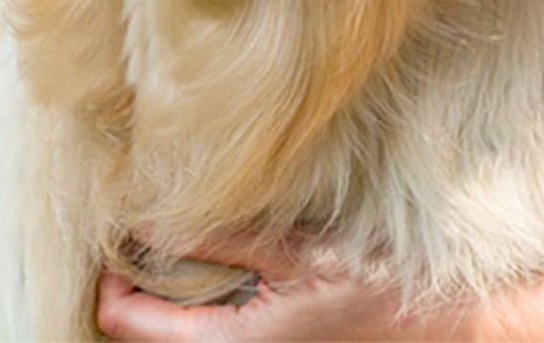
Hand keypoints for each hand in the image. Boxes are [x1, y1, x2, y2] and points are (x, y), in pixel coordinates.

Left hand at [96, 247, 484, 341]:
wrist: (433, 321)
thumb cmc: (372, 287)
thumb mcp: (298, 252)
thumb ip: (222, 240)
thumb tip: (150, 222)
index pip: (125, 322)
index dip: (110, 271)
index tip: (123, 220)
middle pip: (140, 327)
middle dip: (135, 272)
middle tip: (147, 214)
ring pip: (171, 326)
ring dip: (165, 281)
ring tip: (177, 227)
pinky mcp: (261, 342)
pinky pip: (202, 323)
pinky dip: (194, 290)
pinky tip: (215, 252)